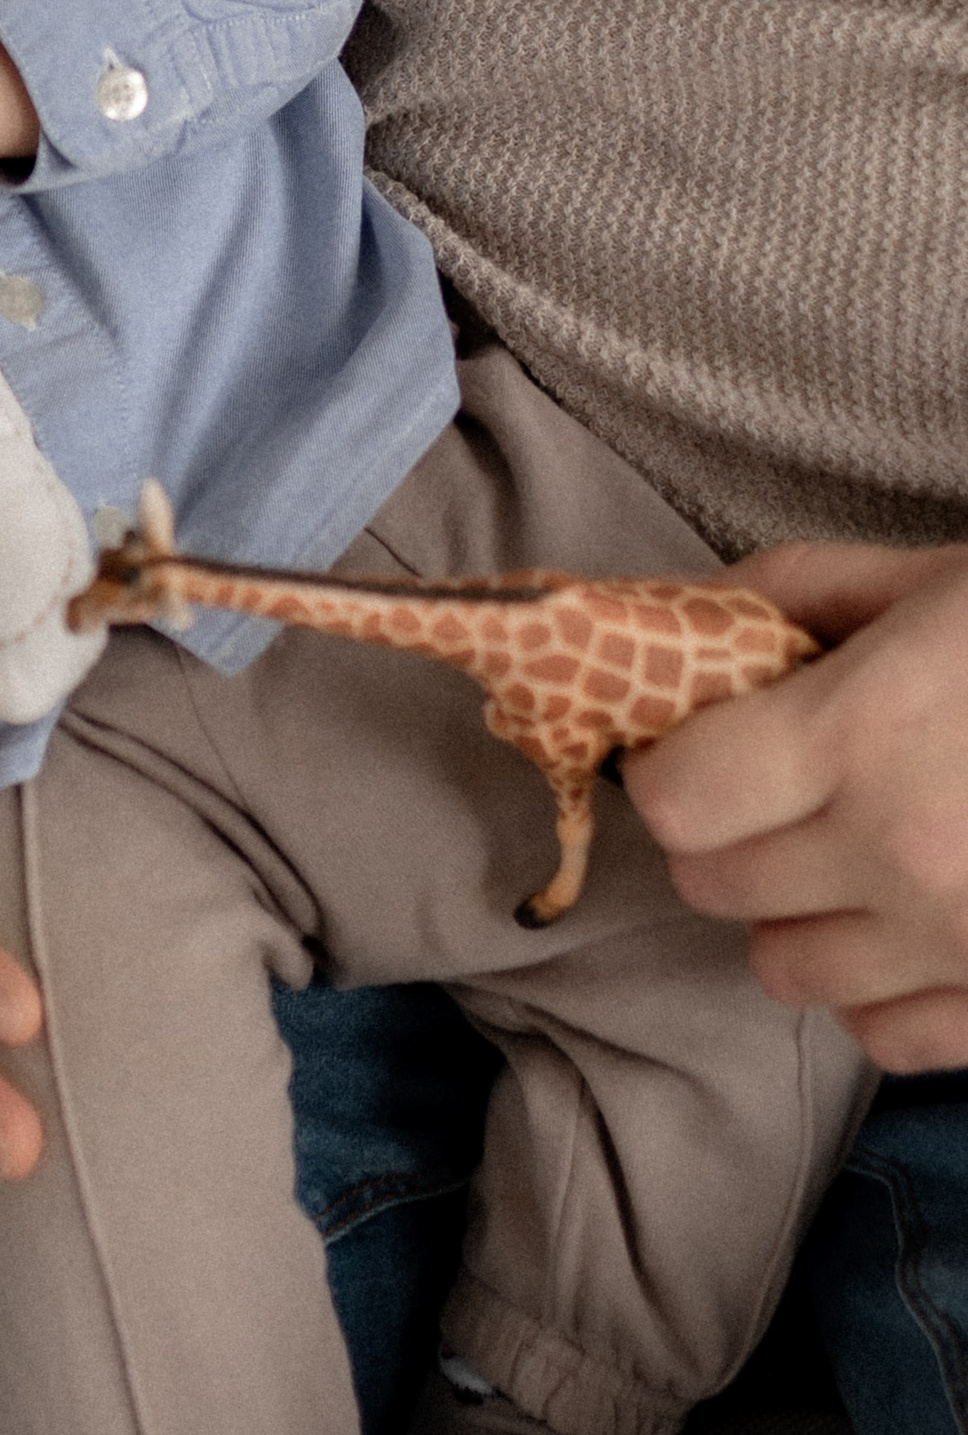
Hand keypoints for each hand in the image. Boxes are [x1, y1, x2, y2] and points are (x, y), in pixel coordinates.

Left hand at [625, 538, 967, 1068]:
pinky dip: (882, 989)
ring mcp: (963, 951)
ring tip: (848, 855)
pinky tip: (914, 924)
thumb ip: (801, 590)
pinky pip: (889, 1038)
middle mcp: (900, 861)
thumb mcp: (938, 575)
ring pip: (788, 975)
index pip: (678, 800)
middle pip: (717, 886)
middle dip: (726, 831)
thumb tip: (693, 613)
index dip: (673, 763)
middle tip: (773, 786)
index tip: (700, 738)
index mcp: (864, 738)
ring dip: (796, 917)